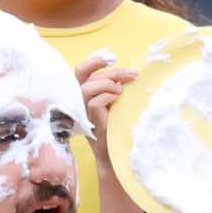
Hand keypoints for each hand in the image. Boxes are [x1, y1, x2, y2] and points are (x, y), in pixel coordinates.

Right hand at [76, 54, 138, 169]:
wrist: (116, 154)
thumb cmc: (117, 127)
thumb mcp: (116, 103)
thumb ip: (116, 87)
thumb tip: (129, 72)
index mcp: (84, 94)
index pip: (81, 71)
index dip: (93, 61)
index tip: (112, 58)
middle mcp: (79, 101)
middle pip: (88, 76)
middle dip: (112, 71)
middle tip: (133, 74)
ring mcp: (82, 112)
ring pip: (87, 87)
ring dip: (108, 84)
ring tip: (122, 92)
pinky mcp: (89, 122)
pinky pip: (93, 102)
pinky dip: (106, 96)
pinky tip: (118, 99)